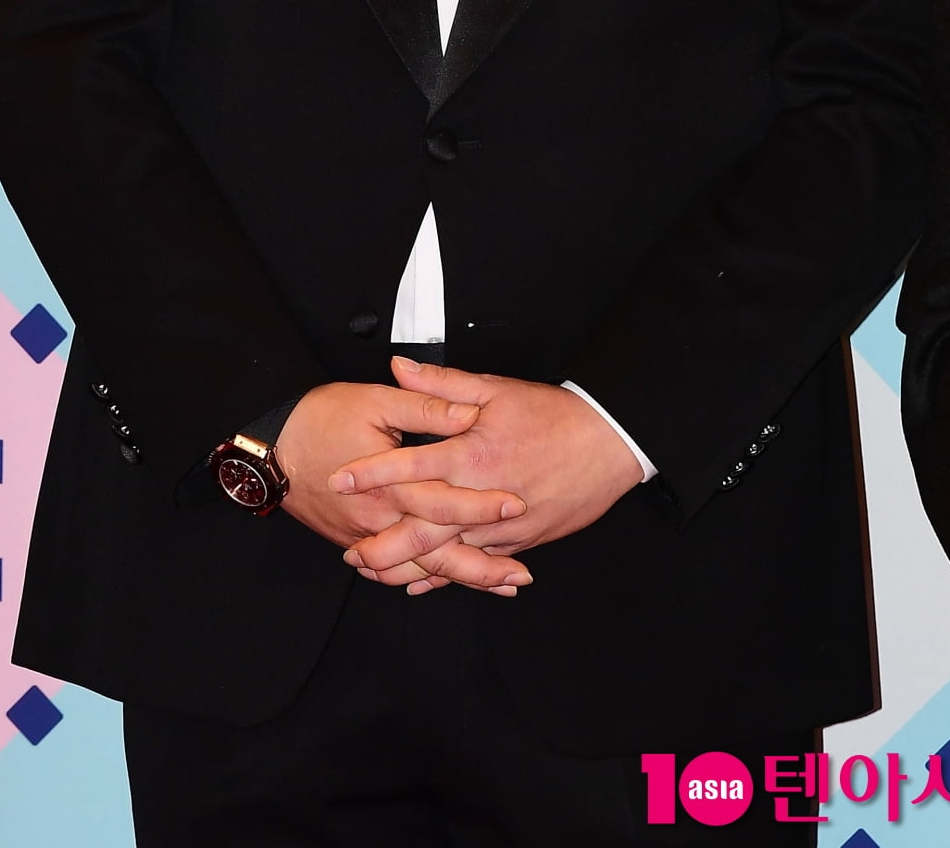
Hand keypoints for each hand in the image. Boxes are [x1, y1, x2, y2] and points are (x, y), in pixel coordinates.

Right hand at [276, 379, 532, 595]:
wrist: (270, 446)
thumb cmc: (322, 416)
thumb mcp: (376, 401)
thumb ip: (425, 407)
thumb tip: (469, 413)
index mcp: (390, 484)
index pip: (445, 502)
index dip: (483, 507)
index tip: (518, 507)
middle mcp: (379, 518)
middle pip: (436, 554)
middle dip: (481, 568)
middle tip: (521, 577)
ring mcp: (365, 535)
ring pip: (417, 568)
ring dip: (458, 578)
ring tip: (499, 585)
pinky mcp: (355, 539)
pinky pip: (393, 568)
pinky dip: (422, 577)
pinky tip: (444, 580)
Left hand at [329, 358, 643, 591]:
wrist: (609, 444)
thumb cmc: (554, 415)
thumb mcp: (496, 389)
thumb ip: (442, 384)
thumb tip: (399, 367)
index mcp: (473, 454)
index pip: (411, 466)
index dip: (372, 474)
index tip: (340, 479)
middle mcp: (483, 496)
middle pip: (423, 528)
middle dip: (383, 545)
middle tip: (349, 554)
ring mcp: (503, 526)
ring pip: (448, 555)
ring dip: (409, 567)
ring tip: (376, 573)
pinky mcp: (520, 542)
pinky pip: (477, 565)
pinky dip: (449, 576)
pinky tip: (424, 583)